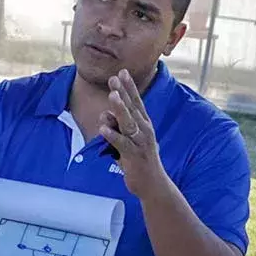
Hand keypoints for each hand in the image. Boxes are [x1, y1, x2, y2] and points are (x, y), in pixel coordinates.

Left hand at [97, 70, 165, 195]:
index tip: (122, 72)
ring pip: (128, 123)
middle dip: (123, 92)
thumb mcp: (127, 140)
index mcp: (144, 124)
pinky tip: (103, 129)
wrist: (152, 183)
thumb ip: (117, 127)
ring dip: (119, 109)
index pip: (136, 102)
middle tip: (114, 78)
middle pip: (132, 108)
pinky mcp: (133, 156)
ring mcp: (140, 142)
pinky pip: (121, 144)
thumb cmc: (138, 160)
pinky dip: (112, 136)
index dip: (129, 87)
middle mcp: (144, 130)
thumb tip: (105, 116)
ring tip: (111, 96)